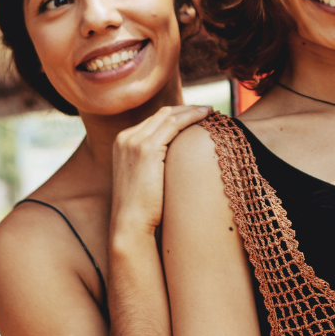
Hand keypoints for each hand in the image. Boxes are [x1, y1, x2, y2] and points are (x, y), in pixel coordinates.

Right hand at [111, 105, 210, 239]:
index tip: (197, 115)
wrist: (130, 226)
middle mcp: (126, 138)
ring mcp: (134, 142)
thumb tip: (179, 160)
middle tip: (207, 110)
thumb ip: (155, 164)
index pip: (154, 120)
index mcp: (123, 143)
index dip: (178, 115)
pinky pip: (173, 124)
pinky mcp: (146, 149)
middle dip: (186, 109)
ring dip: (192, 110)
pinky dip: (191, 116)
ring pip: (169, 115)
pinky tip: (206, 117)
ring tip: (211, 111)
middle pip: (162, 113)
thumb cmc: (143, 210)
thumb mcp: (145, 180)